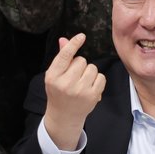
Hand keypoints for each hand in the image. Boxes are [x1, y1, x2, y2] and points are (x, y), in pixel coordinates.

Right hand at [42, 32, 105, 149]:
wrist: (63, 116)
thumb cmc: (59, 92)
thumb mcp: (55, 75)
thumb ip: (61, 57)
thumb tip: (64, 39)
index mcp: (53, 76)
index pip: (65, 55)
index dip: (73, 44)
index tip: (81, 36)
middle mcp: (65, 83)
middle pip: (81, 60)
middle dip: (79, 65)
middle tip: (74, 76)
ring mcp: (80, 91)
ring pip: (92, 68)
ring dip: (89, 72)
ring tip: (81, 82)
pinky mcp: (92, 96)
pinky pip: (101, 77)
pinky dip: (97, 80)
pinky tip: (89, 87)